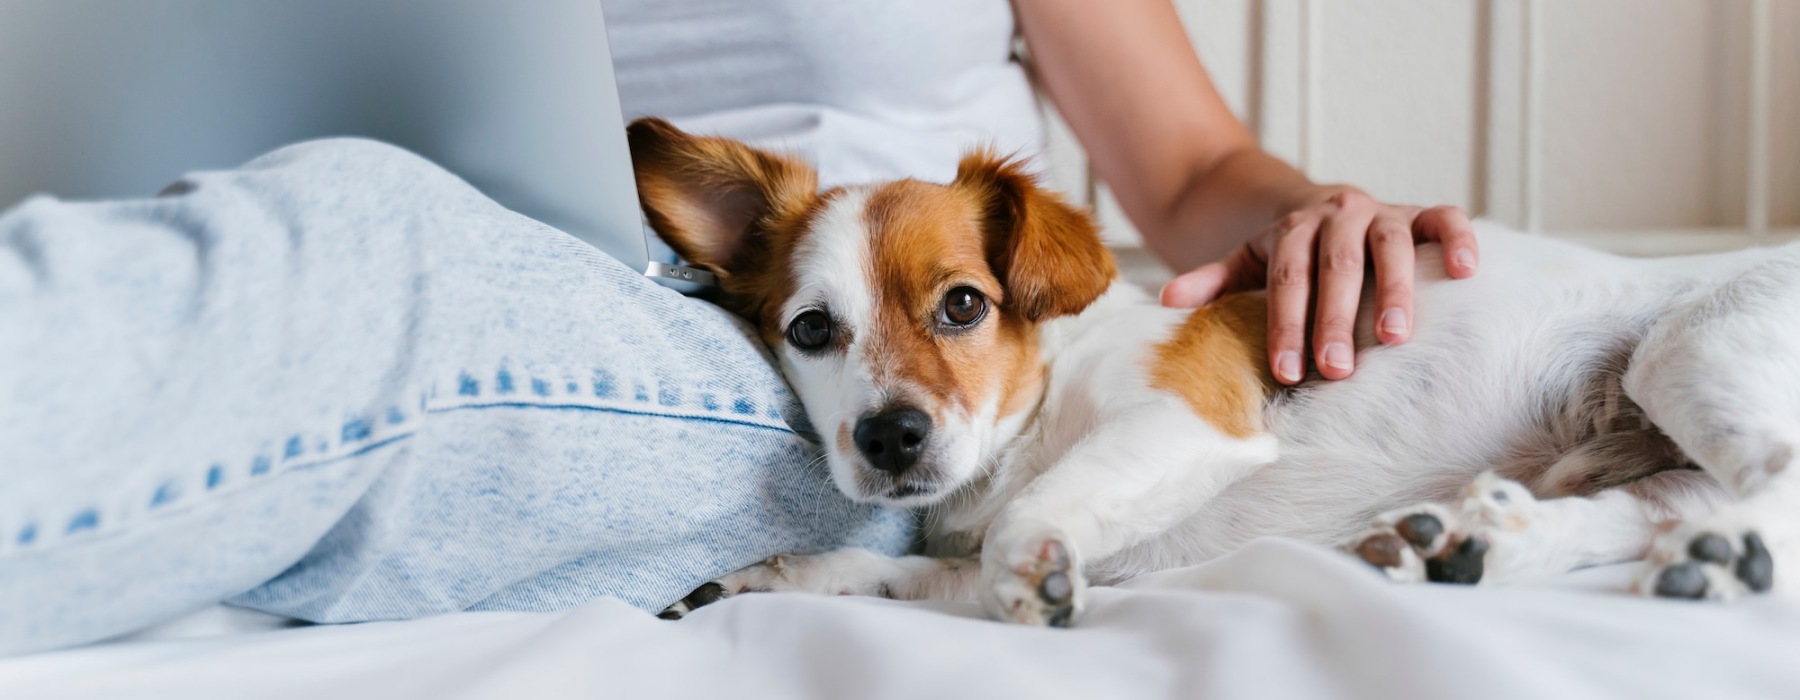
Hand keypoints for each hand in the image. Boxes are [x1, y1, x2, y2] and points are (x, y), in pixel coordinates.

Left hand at [1159, 187, 1477, 384]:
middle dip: (1334, 320)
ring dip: (1393, 289)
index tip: (1285, 370)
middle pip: (1335, 268)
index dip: (1285, 325)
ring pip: (1390, 246)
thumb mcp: (1246, 263)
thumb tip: (1167, 302)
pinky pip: (1446, 218)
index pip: (1286, 281)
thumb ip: (1213, 281)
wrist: (1319, 206)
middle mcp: (1338, 215)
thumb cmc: (1287, 254)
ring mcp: (1382, 213)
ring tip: (1395, 338)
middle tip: (1336, 370)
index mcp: (1293, 230)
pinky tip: (1466, 271)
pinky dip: (1458, 238)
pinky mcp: (1420, 214)